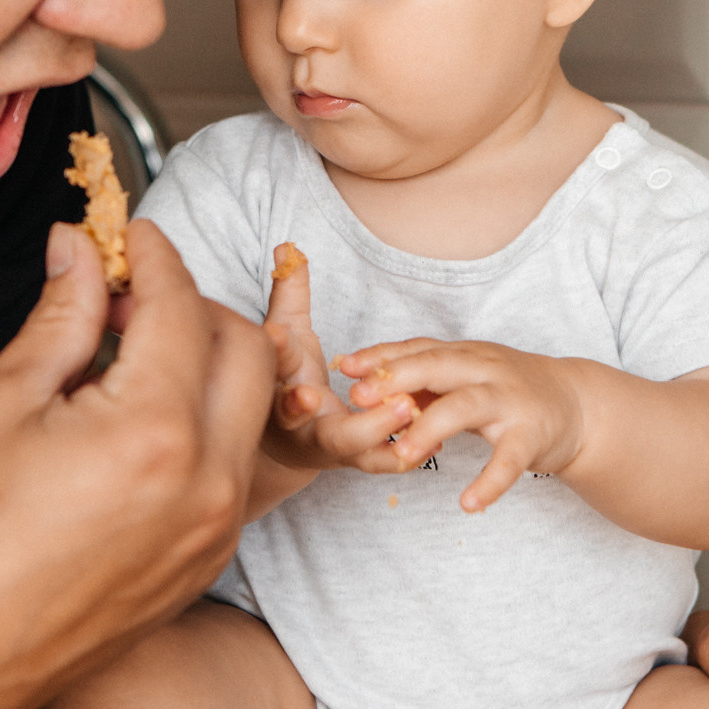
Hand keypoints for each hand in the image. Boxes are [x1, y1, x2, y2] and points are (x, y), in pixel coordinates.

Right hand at [0, 220, 275, 708]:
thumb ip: (59, 319)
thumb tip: (80, 253)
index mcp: (154, 432)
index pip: (182, 306)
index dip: (156, 256)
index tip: (132, 237)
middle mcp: (207, 481)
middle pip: (244, 347)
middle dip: (194, 305)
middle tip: (129, 298)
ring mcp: (216, 527)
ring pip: (248, 407)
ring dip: (204, 364)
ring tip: (123, 363)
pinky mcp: (208, 558)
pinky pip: (232, 465)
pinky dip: (201, 423)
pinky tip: (131, 424)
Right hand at [260, 243, 414, 471]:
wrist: (289, 438)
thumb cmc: (289, 377)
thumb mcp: (285, 333)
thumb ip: (289, 292)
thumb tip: (289, 247)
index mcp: (276, 392)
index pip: (274, 371)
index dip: (275, 353)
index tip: (281, 336)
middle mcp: (302, 428)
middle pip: (324, 429)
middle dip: (358, 420)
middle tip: (390, 399)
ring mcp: (332, 448)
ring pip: (358, 452)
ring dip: (386, 434)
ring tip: (412, 410)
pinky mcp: (359, 458)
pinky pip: (382, 461)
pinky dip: (407, 451)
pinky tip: (434, 438)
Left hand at [338, 337, 583, 512]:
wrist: (579, 404)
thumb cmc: (510, 390)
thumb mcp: (468, 376)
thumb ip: (424, 380)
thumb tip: (365, 381)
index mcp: (465, 355)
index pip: (419, 349)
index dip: (381, 355)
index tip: (344, 365)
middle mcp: (486, 371)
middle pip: (437, 367)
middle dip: (396, 379)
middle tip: (360, 400)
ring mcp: (510, 401)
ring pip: (465, 407)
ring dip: (430, 429)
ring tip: (400, 454)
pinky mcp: (533, 435)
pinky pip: (509, 460)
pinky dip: (489, 483)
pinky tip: (468, 504)